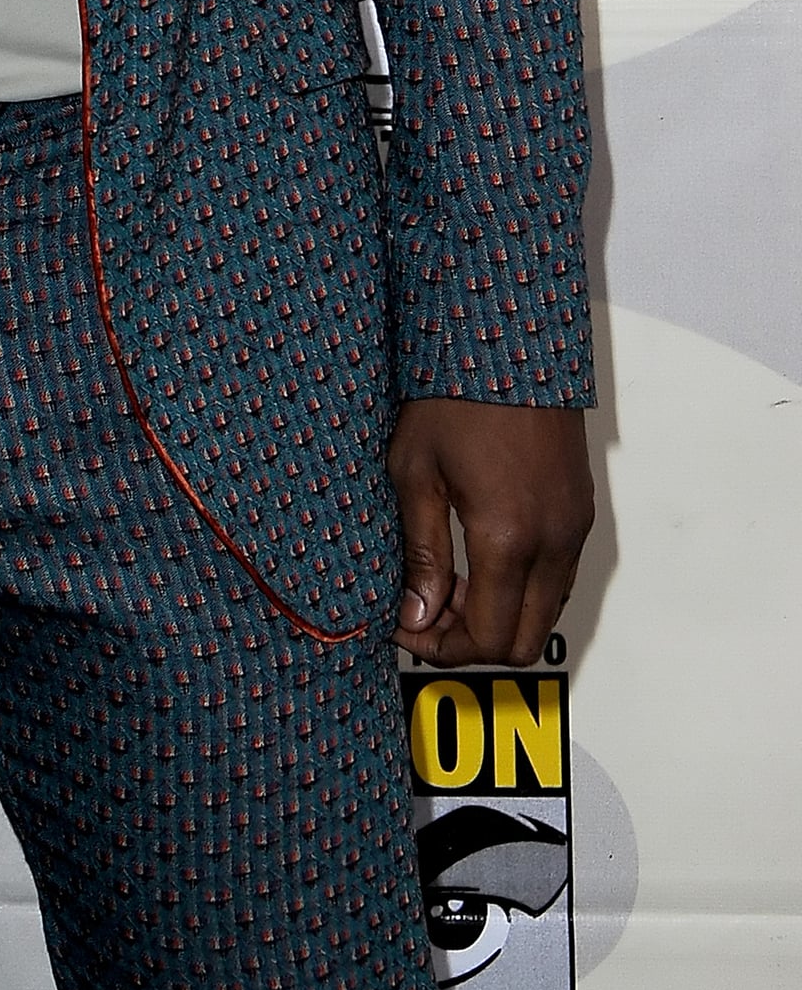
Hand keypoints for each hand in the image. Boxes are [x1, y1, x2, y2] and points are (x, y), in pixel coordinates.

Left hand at [389, 399, 592, 666]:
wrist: (507, 340)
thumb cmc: (454, 394)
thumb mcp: (416, 470)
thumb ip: (421, 552)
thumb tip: (416, 616)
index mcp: (508, 537)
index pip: (488, 638)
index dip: (442, 649)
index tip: (406, 630)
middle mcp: (554, 541)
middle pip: (525, 641)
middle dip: (472, 643)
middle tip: (425, 615)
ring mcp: (575, 527)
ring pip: (547, 613)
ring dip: (501, 617)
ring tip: (447, 584)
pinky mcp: (582, 511)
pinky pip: (559, 579)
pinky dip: (523, 590)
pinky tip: (480, 560)